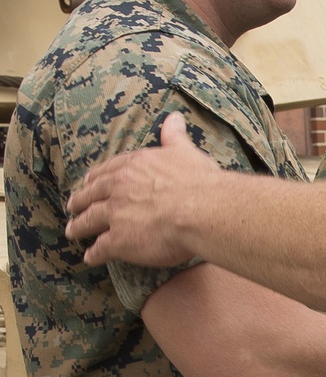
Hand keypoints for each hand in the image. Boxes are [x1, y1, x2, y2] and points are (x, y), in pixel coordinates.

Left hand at [65, 113, 217, 264]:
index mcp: (132, 166)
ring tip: (73, 232)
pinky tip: (90, 257)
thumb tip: (174, 119)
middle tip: (72, 207)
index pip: (106, 171)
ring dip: (79, 227)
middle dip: (80, 202)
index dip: (95, 179)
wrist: (200, 210)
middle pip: (91, 195)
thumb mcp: (185, 152)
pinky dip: (93, 254)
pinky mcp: (118, 241)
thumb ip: (175, 137)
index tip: (89, 183)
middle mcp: (118, 187)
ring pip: (89, 220)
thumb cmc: (198, 182)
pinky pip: (99, 248)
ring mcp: (114, 214)